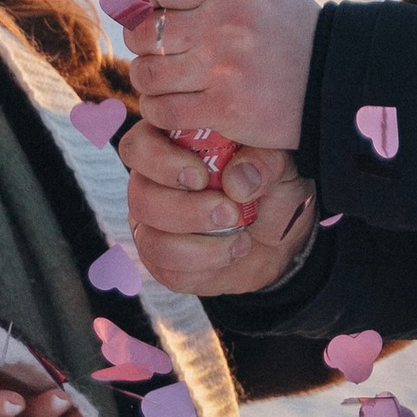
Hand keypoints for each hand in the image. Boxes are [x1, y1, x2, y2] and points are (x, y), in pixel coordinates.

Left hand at [122, 0, 318, 152]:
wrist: (332, 78)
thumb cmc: (286, 26)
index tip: (142, 1)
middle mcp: (222, 23)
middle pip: (143, 31)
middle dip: (139, 40)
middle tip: (152, 46)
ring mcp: (222, 69)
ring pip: (146, 74)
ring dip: (147, 78)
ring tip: (162, 77)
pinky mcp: (224, 110)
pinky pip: (163, 111)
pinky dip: (159, 110)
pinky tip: (173, 104)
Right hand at [122, 122, 317, 295]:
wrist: (279, 230)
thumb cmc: (267, 181)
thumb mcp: (278, 163)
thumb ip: (262, 162)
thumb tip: (236, 181)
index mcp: (165, 144)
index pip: (137, 147)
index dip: (161, 163)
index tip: (202, 176)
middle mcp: (149, 184)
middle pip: (141, 199)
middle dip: (187, 211)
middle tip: (231, 211)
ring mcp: (151, 227)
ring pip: (152, 242)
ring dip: (199, 248)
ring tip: (240, 238)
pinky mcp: (163, 263)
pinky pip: (169, 273)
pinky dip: (206, 268)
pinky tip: (234, 252)